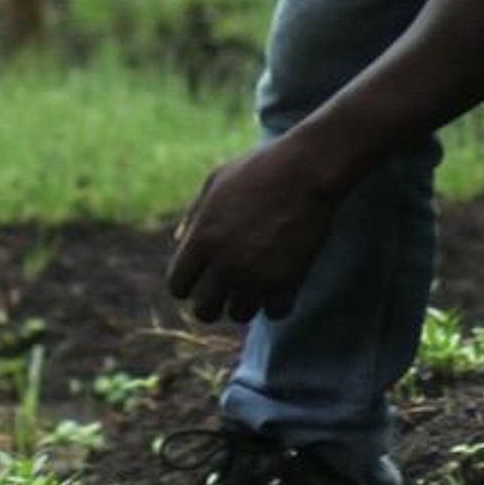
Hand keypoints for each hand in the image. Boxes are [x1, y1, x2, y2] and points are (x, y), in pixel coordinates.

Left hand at [167, 137, 340, 327]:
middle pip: (204, 310)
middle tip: (227, 288)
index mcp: (201, 240)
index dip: (188, 284)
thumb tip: (178, 240)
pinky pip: (275, 313)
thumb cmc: (259, 169)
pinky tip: (280, 286)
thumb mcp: (216, 183)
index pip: (178, 286)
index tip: (202, 277)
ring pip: (239, 315)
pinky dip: (276, 304)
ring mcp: (256, 275)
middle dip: (213, 301)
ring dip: (246, 303)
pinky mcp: (287, 280)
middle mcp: (224, 264)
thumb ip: (194, 215)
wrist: (306, 169)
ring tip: (256, 284)